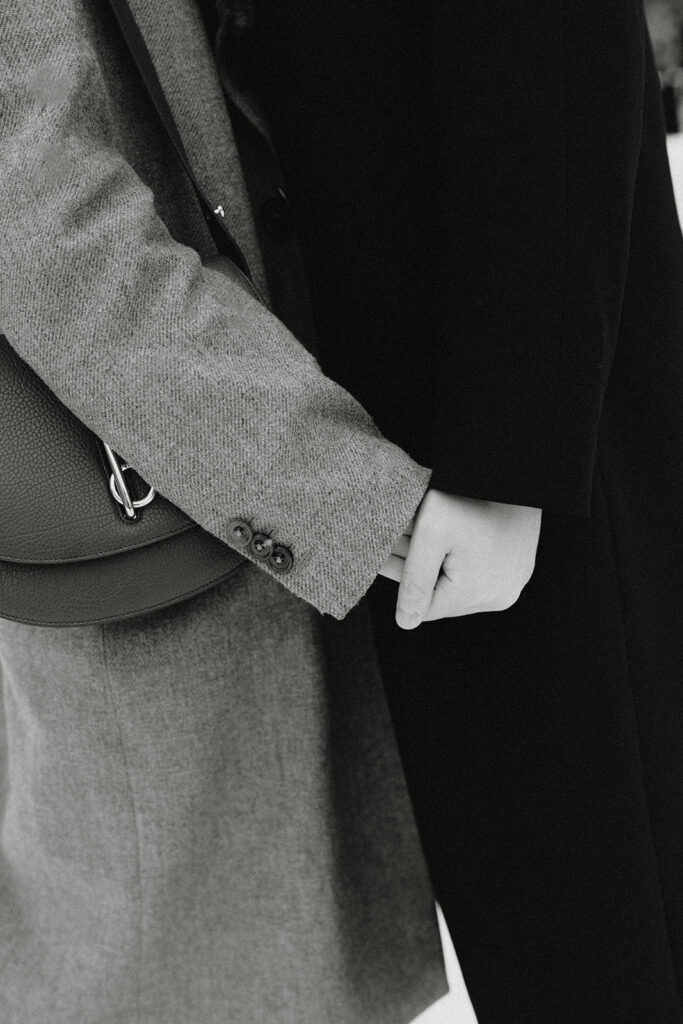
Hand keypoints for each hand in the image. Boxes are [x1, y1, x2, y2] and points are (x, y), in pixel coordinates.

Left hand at [379, 488, 541, 627]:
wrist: (515, 472)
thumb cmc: (470, 496)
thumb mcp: (431, 532)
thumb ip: (414, 579)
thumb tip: (405, 623)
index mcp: (476, 594)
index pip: (423, 604)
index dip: (402, 576)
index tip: (384, 551)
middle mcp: (498, 596)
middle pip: (442, 592)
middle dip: (418, 567)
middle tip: (397, 536)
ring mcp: (512, 582)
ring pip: (459, 581)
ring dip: (437, 560)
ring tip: (419, 531)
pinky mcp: (518, 567)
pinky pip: (480, 571)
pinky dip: (459, 556)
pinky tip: (449, 534)